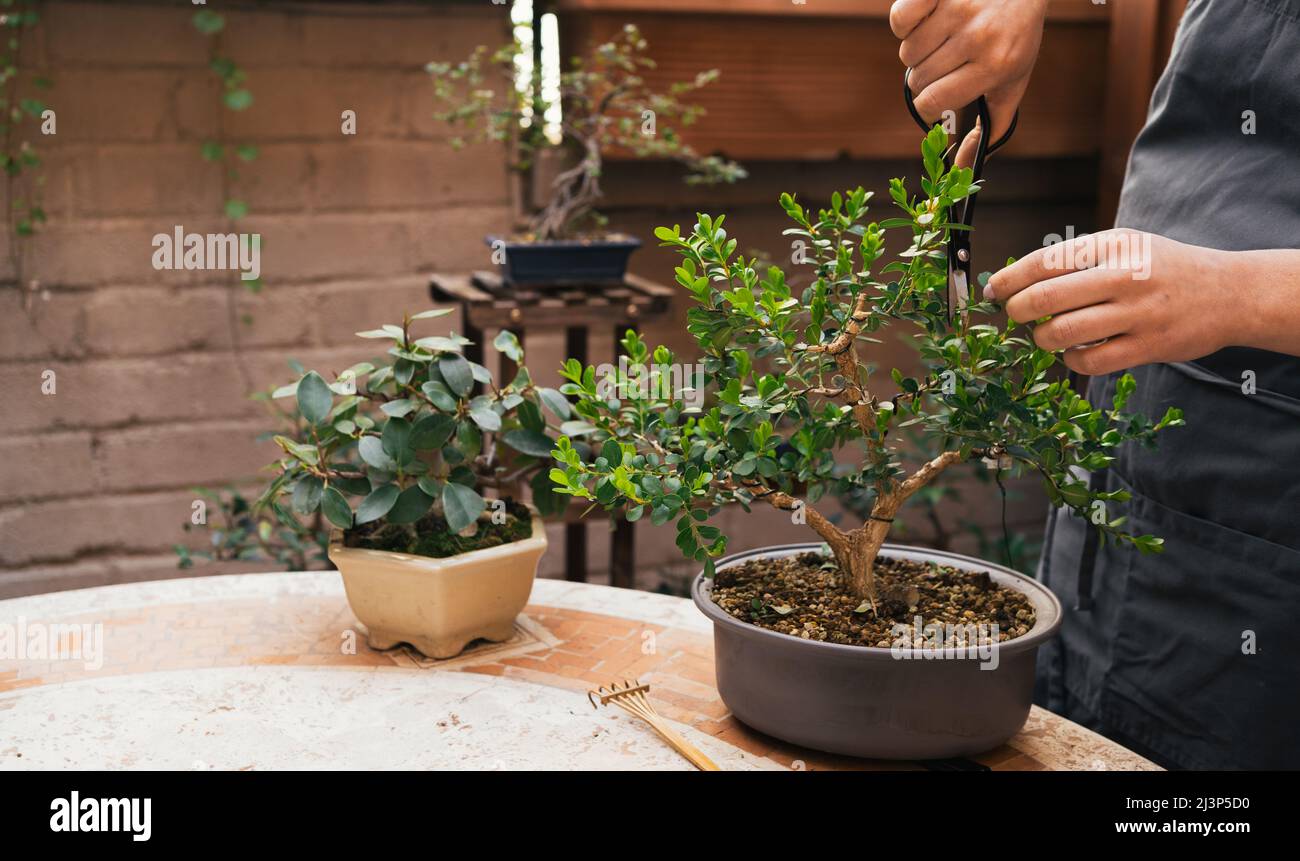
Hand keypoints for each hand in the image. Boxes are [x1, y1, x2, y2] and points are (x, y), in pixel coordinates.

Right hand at [891, 0, 1046, 166]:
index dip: (926, 105)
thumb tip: (962, 168)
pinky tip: (926, 18)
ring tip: (940, 37)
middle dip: (925, 75)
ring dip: (917, 48)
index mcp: (996, 66)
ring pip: (908, 51)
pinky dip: (905, 22)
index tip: (932, 99)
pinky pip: (900, 19)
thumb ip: (992, 125)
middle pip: (918, 77)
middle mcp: (979, 38)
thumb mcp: (1013, 80)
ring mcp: (959, 10)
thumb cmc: (1016, 35)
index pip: (934, 102)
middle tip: (945, 60)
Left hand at [984, 229, 1241, 375]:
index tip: (993, 292)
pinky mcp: (1147, 347)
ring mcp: (1137, 313)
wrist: (1230, 292)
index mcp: (1113, 245)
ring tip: (1046, 335)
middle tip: (1015, 316)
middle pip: (1045, 298)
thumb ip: (1077, 259)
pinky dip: (1071, 360)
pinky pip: (1089, 362)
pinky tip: (1074, 352)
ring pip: (1062, 333)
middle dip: (1017, 311)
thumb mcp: (1125, 246)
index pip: (1044, 261)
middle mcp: (1124, 276)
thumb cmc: (1163, 268)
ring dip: (1041, 338)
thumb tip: (1015, 280)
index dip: (1008, 280)